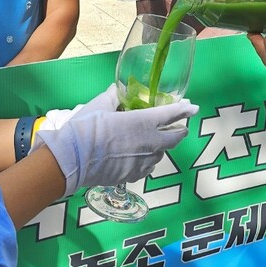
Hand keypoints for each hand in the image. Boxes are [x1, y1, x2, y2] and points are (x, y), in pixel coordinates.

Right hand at [35, 85, 198, 196]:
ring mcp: (143, 162)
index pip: (171, 114)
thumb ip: (113, 97)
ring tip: (156, 142)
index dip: (184, 110)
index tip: (193, 107)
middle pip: (175, 138)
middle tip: (181, 127)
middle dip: (180, 131)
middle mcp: (149, 143)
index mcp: (143, 122)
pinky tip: (141, 158)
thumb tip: (117, 90)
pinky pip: (147, 167)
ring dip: (162, 146)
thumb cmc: (87, 128)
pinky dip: (148, 160)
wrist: (73, 160)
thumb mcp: (100, 105)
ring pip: (161, 154)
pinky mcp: (133, 176)